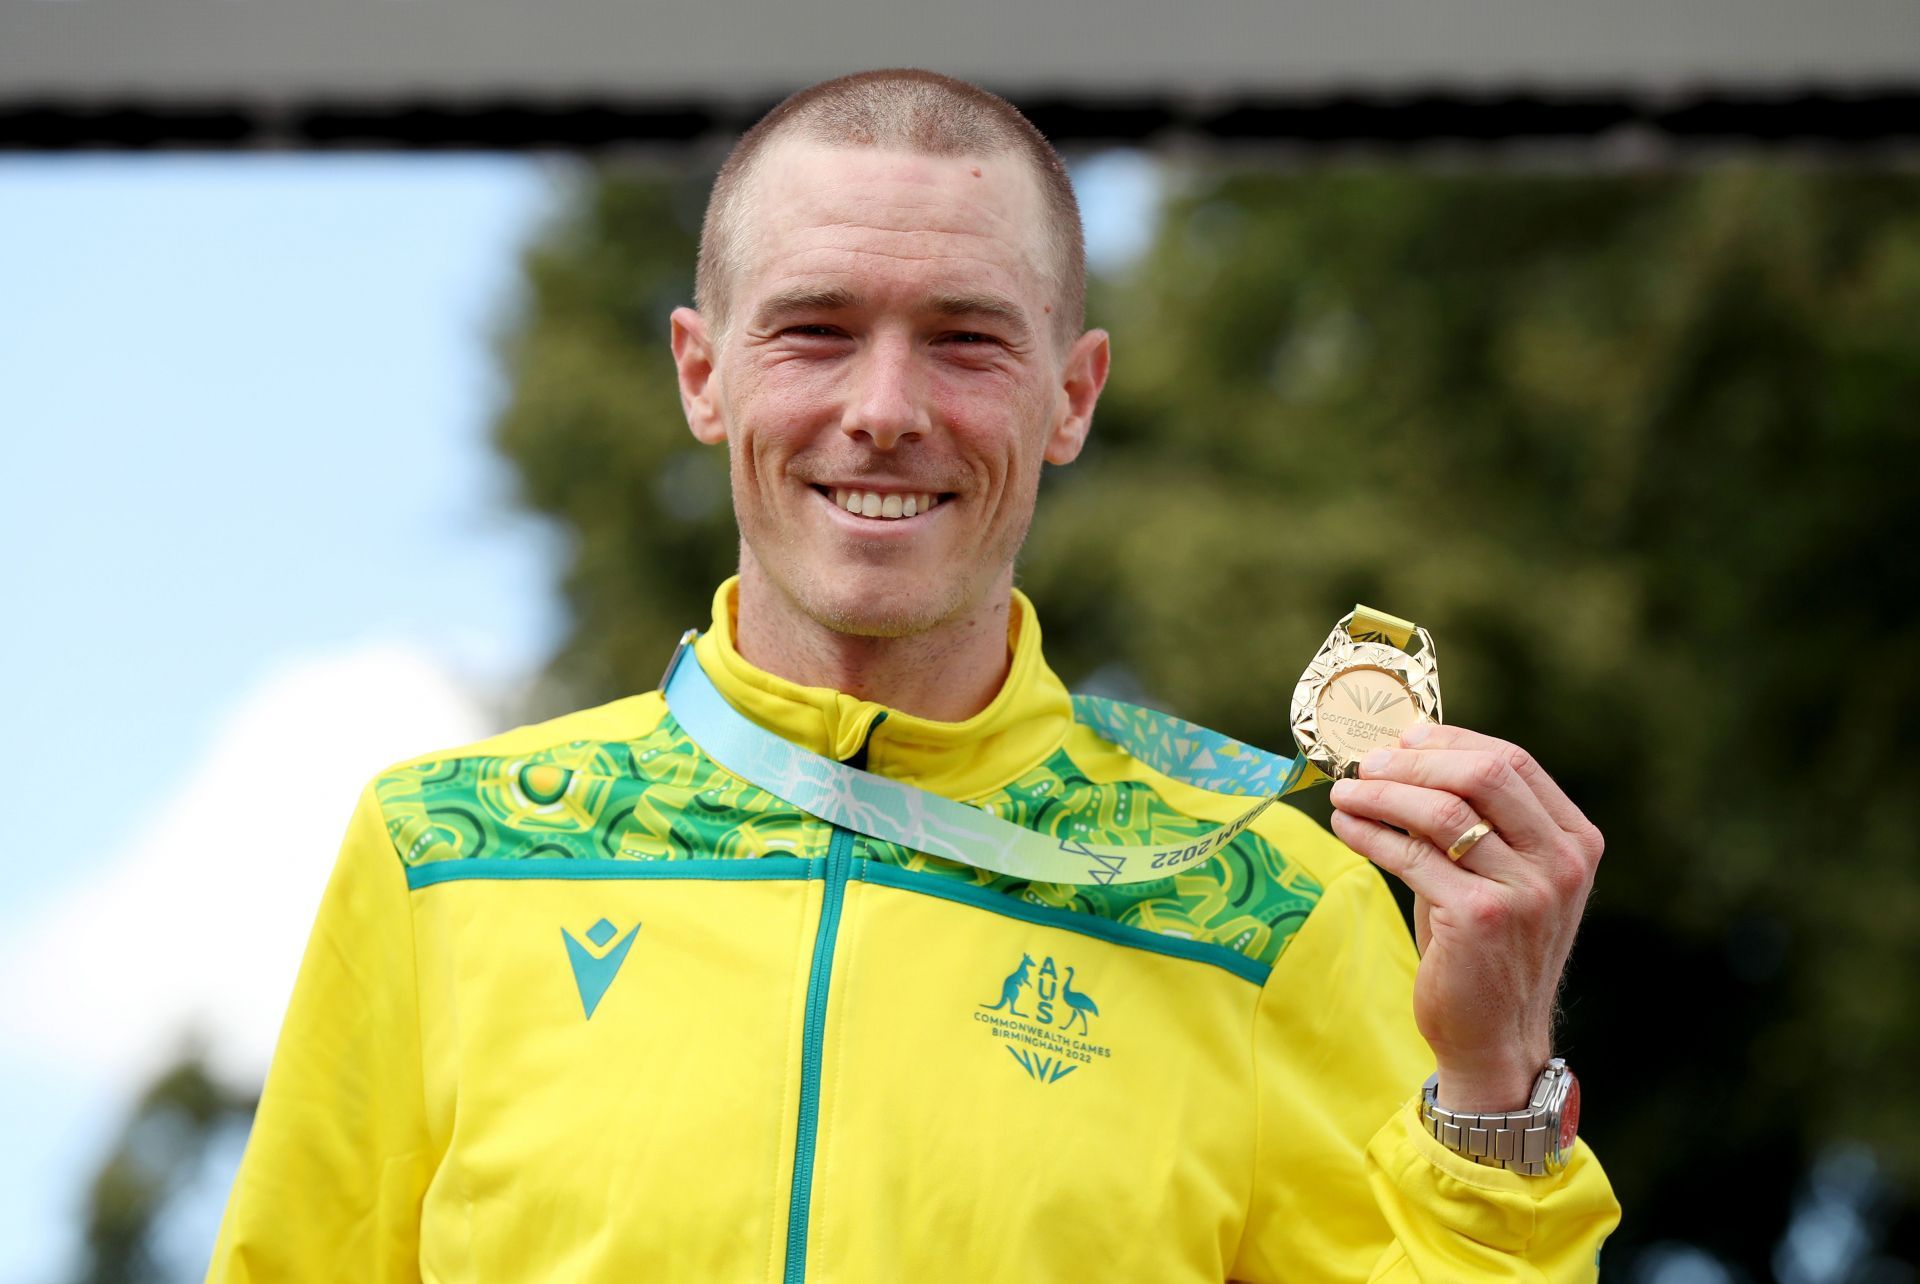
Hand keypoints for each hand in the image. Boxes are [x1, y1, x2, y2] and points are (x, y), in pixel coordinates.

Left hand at [1327, 722, 1603, 1112]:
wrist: (1496, 1034)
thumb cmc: (1487, 947)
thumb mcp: (1499, 874)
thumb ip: (1473, 819)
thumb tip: (1404, 756)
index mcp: (1574, 840)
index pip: (1513, 761)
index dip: (1453, 740)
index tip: (1404, 737)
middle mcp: (1560, 862)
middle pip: (1482, 774)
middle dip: (1414, 762)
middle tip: (1366, 763)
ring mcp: (1525, 890)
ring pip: (1442, 812)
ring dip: (1382, 795)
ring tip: (1345, 793)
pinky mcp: (1480, 917)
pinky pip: (1412, 857)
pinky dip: (1371, 835)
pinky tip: (1347, 828)